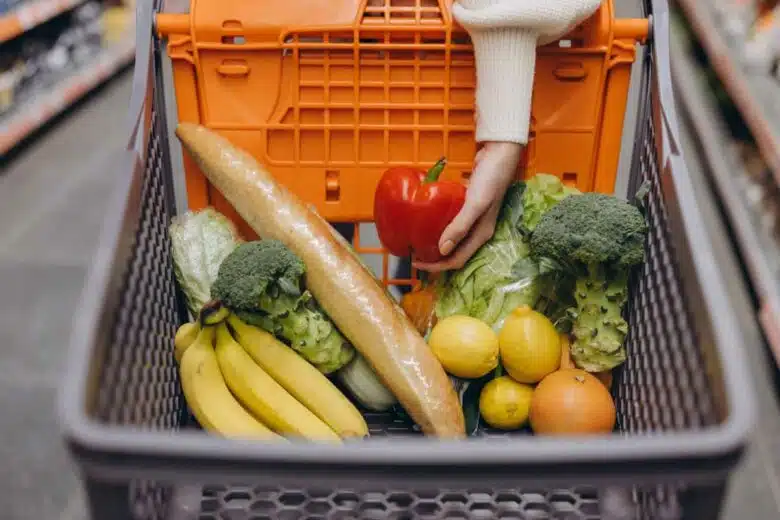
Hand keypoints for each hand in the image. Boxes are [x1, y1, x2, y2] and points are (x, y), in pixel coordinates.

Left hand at [413, 141, 522, 272]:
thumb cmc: (490, 179)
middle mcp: (477, 230)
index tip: (417, 262)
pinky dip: (439, 225)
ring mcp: (473, 218)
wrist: (500, 153)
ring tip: (418, 241)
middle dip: (435, 258)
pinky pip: (452, 222)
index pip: (457, 260)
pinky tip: (427, 220)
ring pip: (453, 238)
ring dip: (436, 243)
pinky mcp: (468, 206)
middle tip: (414, 254)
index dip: (437, 266)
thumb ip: (460, 227)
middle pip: (454, 252)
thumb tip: (442, 250)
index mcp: (481, 235)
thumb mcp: (475, 204)